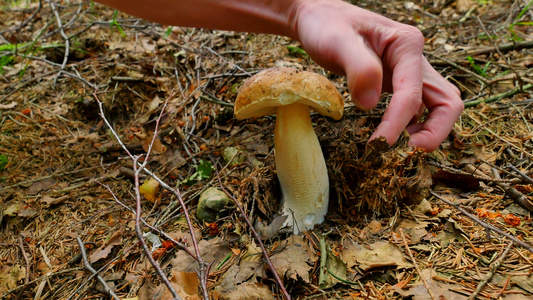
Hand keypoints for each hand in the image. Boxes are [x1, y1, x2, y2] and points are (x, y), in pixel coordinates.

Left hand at [291, 0, 463, 150]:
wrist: (319, 20)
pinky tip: (390, 136)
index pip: (412, 92)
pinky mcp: (399, 84)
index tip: (379, 144)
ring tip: (399, 150)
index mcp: (407, 44)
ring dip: (428, 132)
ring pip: (439, 107)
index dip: (398, 122)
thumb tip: (370, 104)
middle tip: (407, 154)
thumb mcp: (336, 41)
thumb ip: (358, 68)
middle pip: (447, 102)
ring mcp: (410, 73)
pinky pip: (418, 110)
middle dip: (435, 132)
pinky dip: (412, 127)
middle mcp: (416, 59)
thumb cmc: (327, 25)